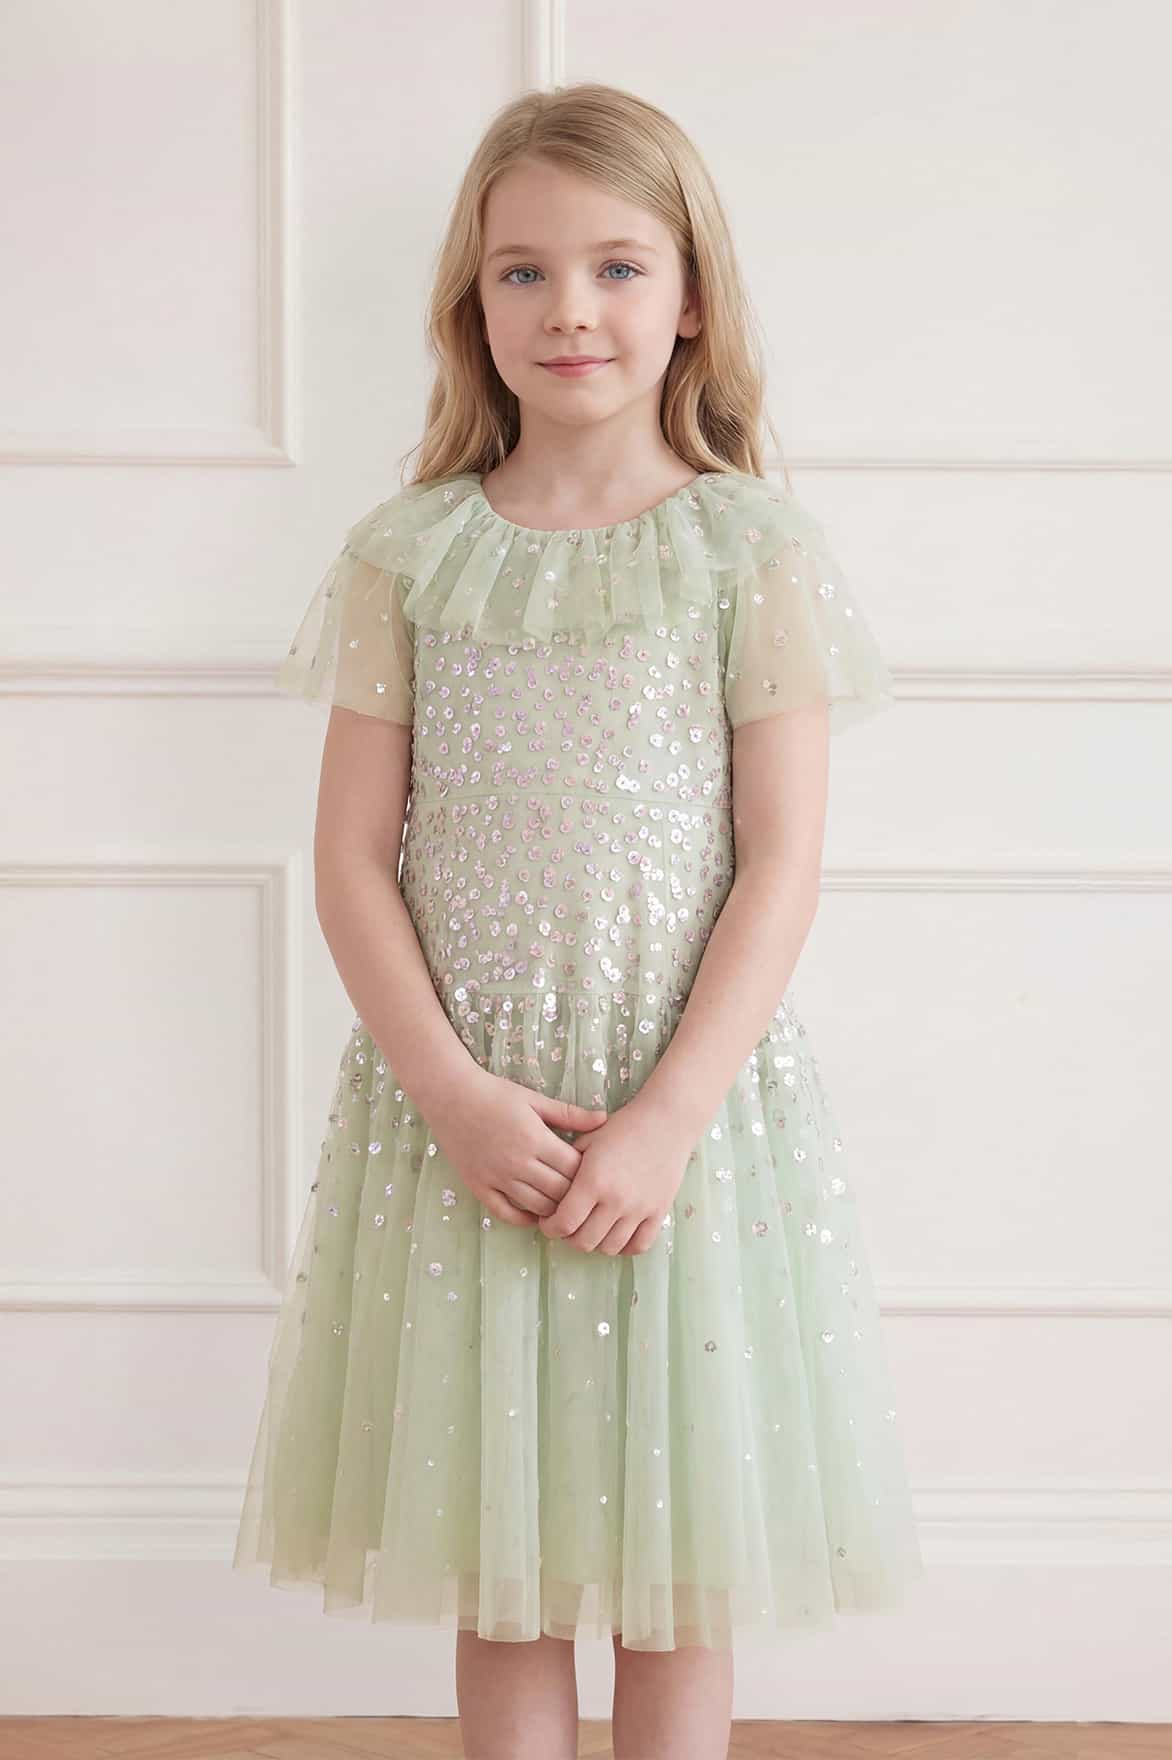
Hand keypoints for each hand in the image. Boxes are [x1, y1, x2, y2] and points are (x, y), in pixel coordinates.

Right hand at [426, 1069, 608, 1227]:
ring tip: (565, 1206)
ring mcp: (497, 1177)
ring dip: (554, 1209)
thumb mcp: (535, 1099)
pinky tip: (537, 1214)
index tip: (595, 1173)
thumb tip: (604, 1119)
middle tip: (586, 1194)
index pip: (573, 1169)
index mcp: (535, 1139)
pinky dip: (525, 1219)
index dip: (588, 1174)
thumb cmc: (496, 1094)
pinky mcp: (479, 1186)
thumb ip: (570, 1114)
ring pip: (536, 1207)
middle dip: (575, 1195)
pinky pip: (506, 1213)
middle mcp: (517, 1162)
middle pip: (559, 1192)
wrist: (451, 1096)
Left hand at [538, 1093, 694, 1255]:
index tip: (549, 1222)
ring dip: (595, 1242)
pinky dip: (624, 1246)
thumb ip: (567, 1169)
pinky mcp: (659, 1212)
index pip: (563, 1223)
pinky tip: (616, 1234)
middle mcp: (616, 1200)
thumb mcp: (588, 1141)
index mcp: (593, 1180)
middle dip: (569, 1237)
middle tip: (568, 1225)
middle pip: (583, 1242)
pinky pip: (639, 1246)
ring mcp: (640, 1209)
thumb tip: (550, 1193)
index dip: (550, 1228)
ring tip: (591, 1228)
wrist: (665, 1121)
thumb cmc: (623, 1127)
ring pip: (609, 1248)